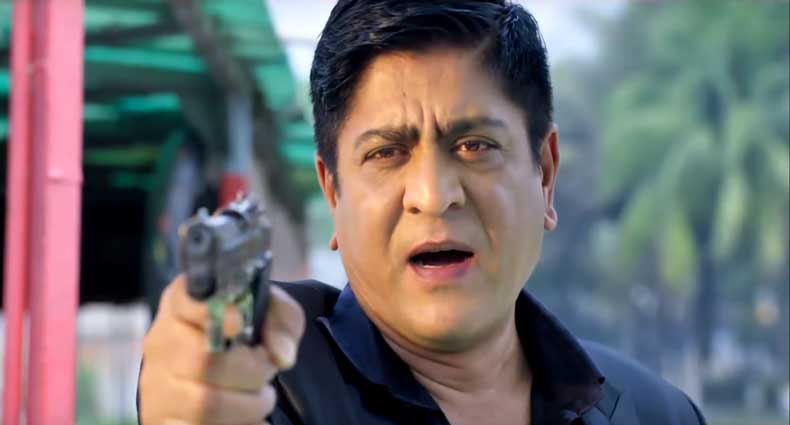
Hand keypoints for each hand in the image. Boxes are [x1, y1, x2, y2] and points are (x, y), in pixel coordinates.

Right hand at [139, 275, 305, 423]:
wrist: (222, 372)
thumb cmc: (246, 336)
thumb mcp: (271, 315)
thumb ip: (282, 321)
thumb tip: (282, 355)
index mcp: (182, 305)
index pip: (184, 299)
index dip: (211, 311)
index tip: (239, 322)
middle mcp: (161, 343)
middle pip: (204, 361)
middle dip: (250, 370)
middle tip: (267, 370)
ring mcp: (155, 386)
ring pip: (204, 404)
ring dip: (247, 405)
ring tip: (262, 397)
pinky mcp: (160, 420)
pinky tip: (248, 418)